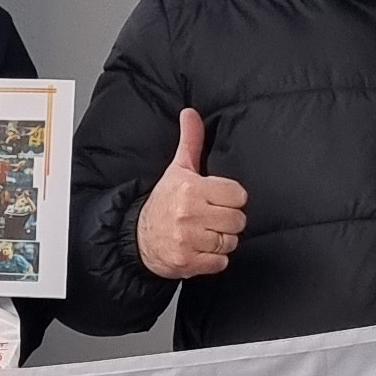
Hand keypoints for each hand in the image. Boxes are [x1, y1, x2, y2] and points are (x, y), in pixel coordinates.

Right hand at [134, 110, 247, 281]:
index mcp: (191, 189)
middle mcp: (189, 214)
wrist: (138, 237)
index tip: (218, 199)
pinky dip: (214, 259)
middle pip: (238, 220)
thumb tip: (190, 113)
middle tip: (211, 218)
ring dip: (221, 240)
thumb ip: (191, 141)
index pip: (238, 195)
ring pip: (230, 242)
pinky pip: (220, 262)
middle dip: (228, 220)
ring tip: (205, 233)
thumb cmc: (163, 202)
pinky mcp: (188, 262)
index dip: (231, 198)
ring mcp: (188, 240)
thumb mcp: (177, 169)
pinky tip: (201, 249)